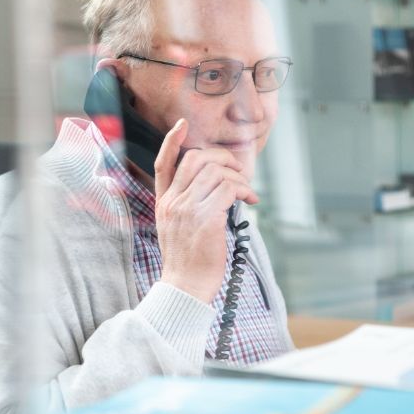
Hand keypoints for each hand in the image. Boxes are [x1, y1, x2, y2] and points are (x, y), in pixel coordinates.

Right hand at [153, 119, 258, 303]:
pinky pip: (229, 189)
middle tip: (238, 172)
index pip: (162, 164)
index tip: (183, 125)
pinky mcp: (206, 219)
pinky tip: (250, 200)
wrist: (185, 288)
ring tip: (247, 192)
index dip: (172, 141)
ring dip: (239, 177)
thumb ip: (186, 206)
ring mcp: (187, 209)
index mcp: (163, 203)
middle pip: (196, 160)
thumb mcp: (176, 228)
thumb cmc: (187, 261)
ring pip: (216, 171)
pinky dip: (245, 190)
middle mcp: (172, 202)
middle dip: (223, 158)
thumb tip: (216, 188)